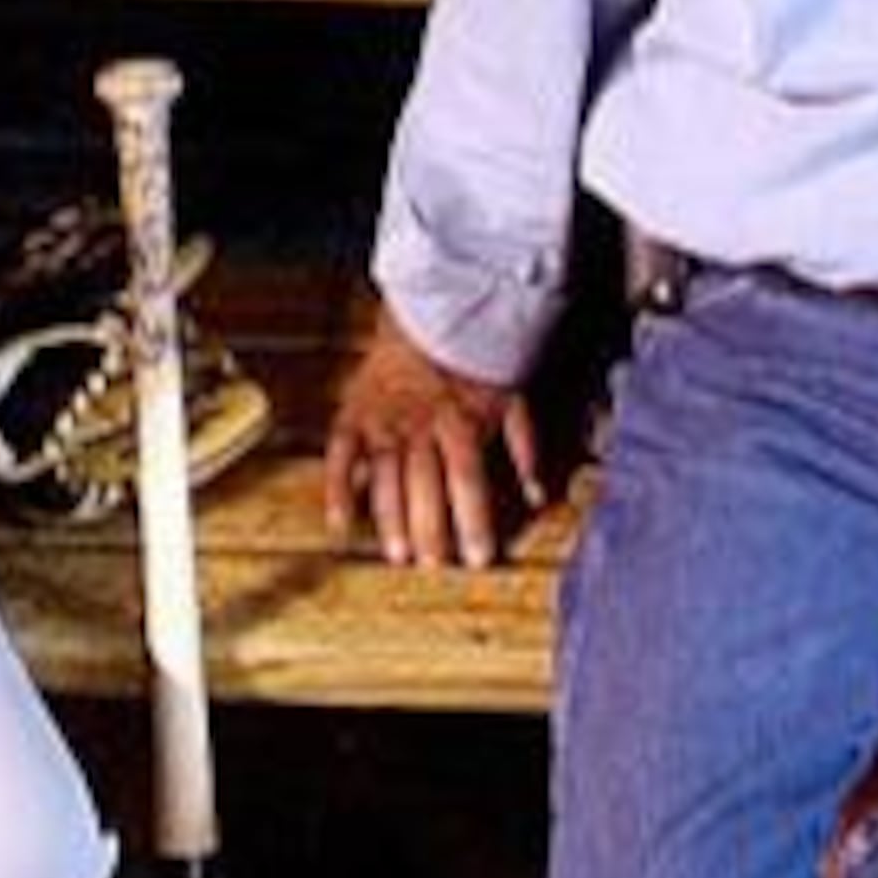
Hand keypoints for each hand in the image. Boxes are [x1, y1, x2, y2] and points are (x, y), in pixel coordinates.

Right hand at [321, 320, 543, 570]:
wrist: (429, 311)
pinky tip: (341, 524)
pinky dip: (337, 488)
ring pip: (384, 474)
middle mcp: (419, 422)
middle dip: (430, 528)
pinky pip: (340, 453)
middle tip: (432, 566)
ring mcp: (384, 418)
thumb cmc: (473, 360)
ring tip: (397, 556)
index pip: (467, 478)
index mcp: (460, 419)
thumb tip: (540, 497)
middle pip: (424, 482)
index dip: (472, 520)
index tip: (478, 560)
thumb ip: (525, 450)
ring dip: (389, 517)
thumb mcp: (513, 398)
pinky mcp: (355, 412)